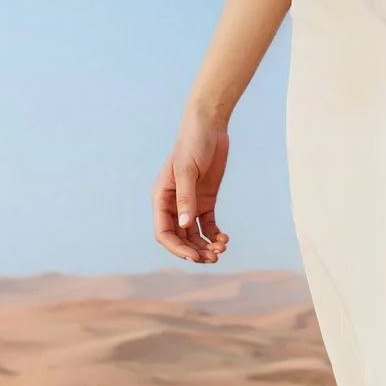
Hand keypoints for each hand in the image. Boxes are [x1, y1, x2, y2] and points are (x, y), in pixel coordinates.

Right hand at [155, 110, 231, 263]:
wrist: (209, 127)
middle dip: (194, 250)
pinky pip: (208, 224)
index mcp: (161, 198)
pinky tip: (224, 238)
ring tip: (221, 250)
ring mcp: (190, 203)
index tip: (194, 256)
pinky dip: (214, 234)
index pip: (164, 232)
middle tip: (213, 257)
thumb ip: (186, 198)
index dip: (177, 248)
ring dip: (205, 245)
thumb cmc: (192, 144)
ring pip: (194, 234)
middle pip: (180, 237)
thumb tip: (186, 225)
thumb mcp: (188, 170)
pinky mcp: (206, 200)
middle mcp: (173, 204)